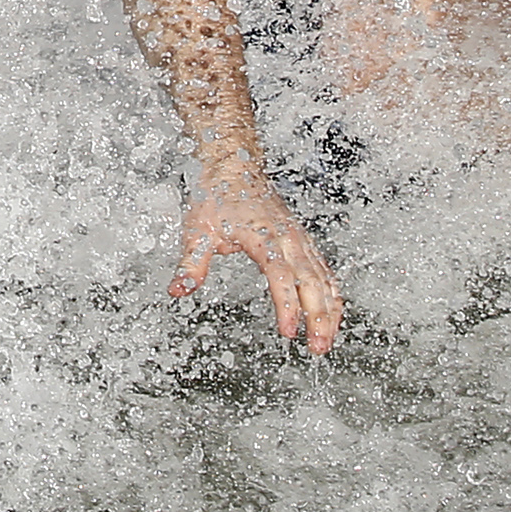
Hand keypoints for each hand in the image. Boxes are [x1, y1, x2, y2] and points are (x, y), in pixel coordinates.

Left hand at [174, 168, 342, 354]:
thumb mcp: (198, 230)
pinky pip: (324, 270)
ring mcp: (298, 238)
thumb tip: (179, 290)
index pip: (279, 275)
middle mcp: (287, 237)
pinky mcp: (303, 241)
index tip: (287, 331)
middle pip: (310, 280)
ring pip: (322, 277)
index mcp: (262, 235)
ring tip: (325, 341)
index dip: (286, 304)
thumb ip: (191, 264)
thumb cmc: (217, 195)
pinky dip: (331, 294)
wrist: (235, 165)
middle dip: (317, 315)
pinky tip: (331, 315)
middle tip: (316, 346)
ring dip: (328, 310)